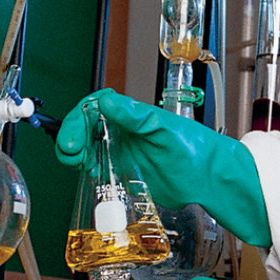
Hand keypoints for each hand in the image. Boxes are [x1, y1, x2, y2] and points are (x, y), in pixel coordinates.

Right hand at [55, 89, 271, 246]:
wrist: (209, 178)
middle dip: (71, 139)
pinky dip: (87, 172)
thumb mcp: (165, 129)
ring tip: (77, 164)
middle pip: (85, 129)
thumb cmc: (195, 147)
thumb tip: (108, 102)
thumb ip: (136, 117)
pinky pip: (98, 170)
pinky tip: (90, 175)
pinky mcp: (125, 174)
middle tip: (71, 155)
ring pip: (88, 149)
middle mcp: (124, 132)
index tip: (72, 138)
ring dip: (76, 155)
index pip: (94, 108)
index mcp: (131, 116)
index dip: (77, 120)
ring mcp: (123, 153)